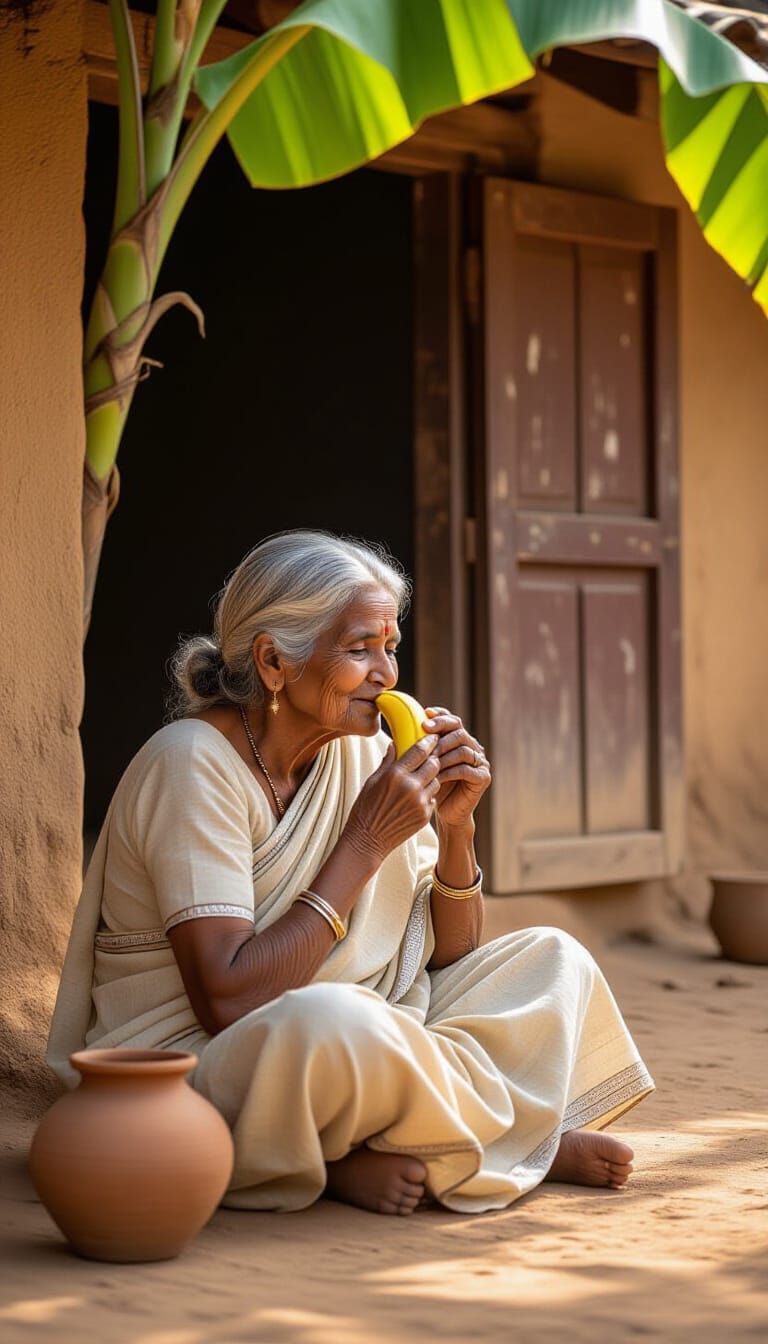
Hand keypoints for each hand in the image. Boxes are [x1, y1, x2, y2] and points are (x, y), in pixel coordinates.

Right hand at [343, 733, 441, 864]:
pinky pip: (433, 797)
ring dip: (431, 776)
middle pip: (434, 763)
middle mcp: (411, 787)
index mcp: (395, 774)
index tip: (433, 736)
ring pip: (436, 780)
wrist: (367, 840)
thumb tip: (395, 744)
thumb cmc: (365, 809)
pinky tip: (416, 796)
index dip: (429, 741)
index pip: (420, 751)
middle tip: (430, 756)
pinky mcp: (425, 815)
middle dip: (433, 758)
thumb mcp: (372, 781)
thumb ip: (387, 762)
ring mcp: (420, 802)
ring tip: (421, 778)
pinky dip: (428, 793)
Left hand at [423, 708, 490, 829]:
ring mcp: (480, 762)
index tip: (424, 717)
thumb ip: (415, 751)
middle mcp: (473, 747)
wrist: (445, 812)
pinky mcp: (483, 777)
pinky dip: (450, 771)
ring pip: (463, 750)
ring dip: (444, 754)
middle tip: (425, 735)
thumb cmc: (431, 786)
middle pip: (459, 731)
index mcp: (459, 740)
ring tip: (429, 760)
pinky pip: (466, 769)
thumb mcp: (422, 765)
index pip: (452, 721)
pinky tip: (437, 776)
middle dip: (441, 732)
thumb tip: (394, 740)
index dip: (440, 717)